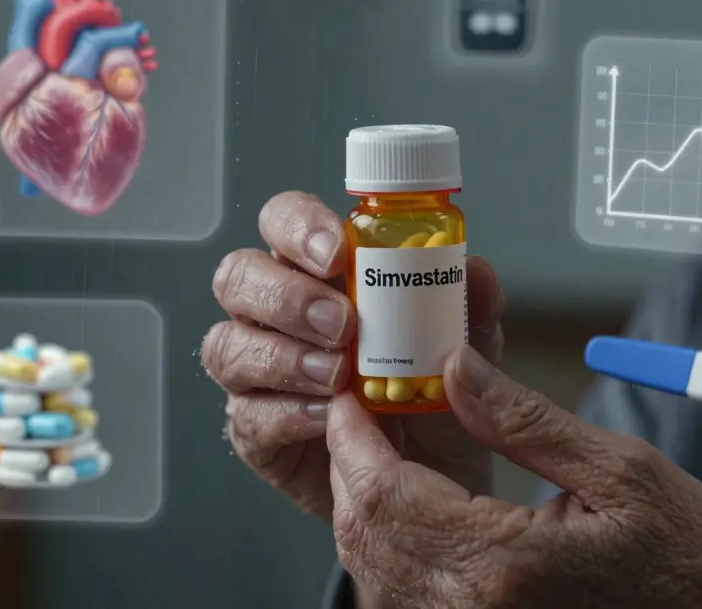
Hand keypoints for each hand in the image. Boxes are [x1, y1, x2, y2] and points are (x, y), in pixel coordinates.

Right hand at [203, 191, 503, 521]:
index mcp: (319, 272)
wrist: (430, 479)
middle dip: (286, 296)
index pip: (284, 221)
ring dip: (283, 357)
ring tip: (338, 376)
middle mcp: (276, 313)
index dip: (299, 228)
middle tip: (341, 324)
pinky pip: (247, 414)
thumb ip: (468, 308)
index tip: (338, 256)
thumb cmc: (436, 398)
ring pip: (227, 345)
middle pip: (238, 277)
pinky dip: (289, 413)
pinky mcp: (254, 429)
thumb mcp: (464, 351)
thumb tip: (474, 271)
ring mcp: (257, 372)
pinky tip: (328, 417)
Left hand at [328, 348, 701, 608]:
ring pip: (375, 571)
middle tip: (365, 410)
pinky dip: (394, 548)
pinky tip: (416, 508)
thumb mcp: (622, 471)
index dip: (354, 435)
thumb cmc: (695, 563)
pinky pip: (406, 598)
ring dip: (368, 506)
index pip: (384, 492)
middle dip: (352, 465)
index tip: (354, 390)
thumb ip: (525, 420)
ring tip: (386, 450)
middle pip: (365, 532)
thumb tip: (454, 369)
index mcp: (501, 565)